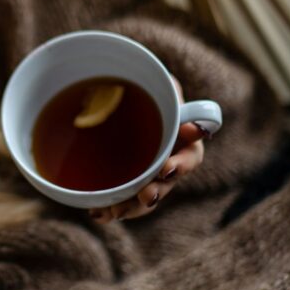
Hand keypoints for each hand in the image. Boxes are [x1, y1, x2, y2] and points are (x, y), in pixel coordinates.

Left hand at [88, 76, 207, 223]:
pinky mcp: (125, 177)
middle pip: (167, 184)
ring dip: (132, 208)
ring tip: (113, 212)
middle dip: (156, 193)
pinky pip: (122, 198)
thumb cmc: (144, 83)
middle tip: (144, 196)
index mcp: (181, 135)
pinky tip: (98, 212)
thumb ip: (165, 86)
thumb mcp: (157, 77)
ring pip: (145, 196)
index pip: (190, 154)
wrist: (117, 89)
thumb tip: (172, 96)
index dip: (181, 165)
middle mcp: (168, 156)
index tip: (166, 169)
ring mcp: (147, 170)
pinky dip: (111, 207)